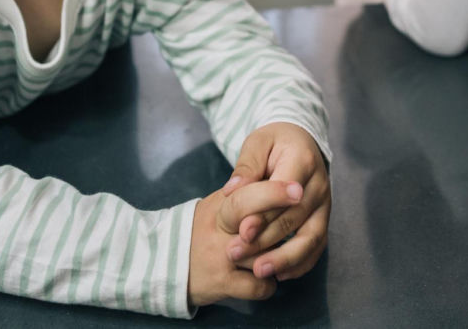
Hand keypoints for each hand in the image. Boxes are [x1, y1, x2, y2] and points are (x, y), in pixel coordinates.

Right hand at [187, 178, 303, 306]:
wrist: (164, 259)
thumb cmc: (203, 226)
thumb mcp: (218, 203)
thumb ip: (245, 194)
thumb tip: (277, 181)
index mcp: (221, 206)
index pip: (245, 197)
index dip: (273, 192)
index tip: (297, 188)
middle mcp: (221, 231)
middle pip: (254, 227)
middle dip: (281, 222)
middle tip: (302, 211)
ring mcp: (222, 258)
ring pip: (264, 257)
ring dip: (280, 256)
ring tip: (282, 251)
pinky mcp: (223, 284)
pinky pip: (259, 286)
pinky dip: (269, 284)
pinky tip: (269, 276)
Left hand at [221, 122, 330, 281]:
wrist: (300, 142)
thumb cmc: (274, 143)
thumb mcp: (256, 143)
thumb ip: (246, 166)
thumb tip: (232, 190)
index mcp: (302, 160)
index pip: (285, 191)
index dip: (264, 213)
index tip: (242, 232)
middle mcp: (319, 184)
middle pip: (294, 218)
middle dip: (265, 240)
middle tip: (235, 254)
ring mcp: (325, 204)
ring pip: (311, 237)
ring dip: (285, 258)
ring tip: (258, 272)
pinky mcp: (323, 219)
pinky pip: (317, 246)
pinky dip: (301, 264)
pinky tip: (279, 274)